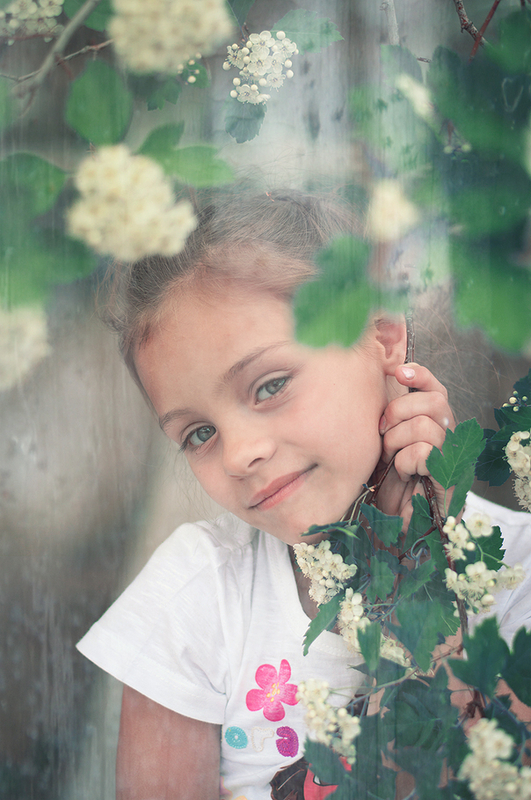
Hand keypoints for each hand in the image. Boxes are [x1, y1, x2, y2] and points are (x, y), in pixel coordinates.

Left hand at [373, 362, 454, 528]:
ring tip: (392, 458)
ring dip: (397, 442)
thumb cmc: (388, 480)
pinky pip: (423, 452)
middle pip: (434, 402)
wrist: (395, 522)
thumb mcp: (385, 441)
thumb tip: (385, 379)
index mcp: (435, 423)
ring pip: (424, 426)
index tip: (397, 372)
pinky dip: (405, 463)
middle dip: (399, 412)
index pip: (436, 389)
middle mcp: (449, 435)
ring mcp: (452, 455)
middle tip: (383, 431)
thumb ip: (390, 416)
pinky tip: (404, 474)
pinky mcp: (449, 475)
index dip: (420, 375)